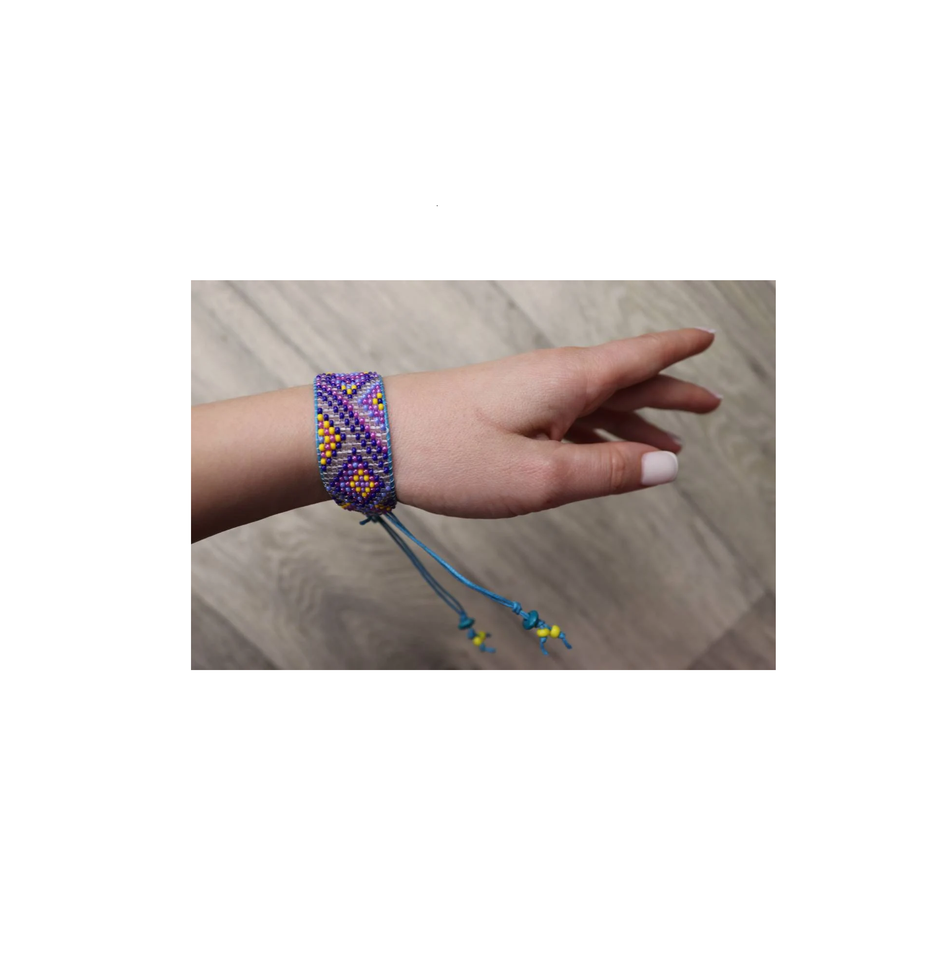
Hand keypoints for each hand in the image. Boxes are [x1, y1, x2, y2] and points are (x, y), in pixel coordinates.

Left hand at [383, 328, 719, 518]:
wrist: (374, 437)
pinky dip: (598, 432)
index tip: (709, 338)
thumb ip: (608, 471)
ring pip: (598, 400)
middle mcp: (553, 376)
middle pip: (626, 378)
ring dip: (637, 419)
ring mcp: (528, 392)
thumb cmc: (450, 454)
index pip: (641, 356)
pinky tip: (606, 451)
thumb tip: (668, 466)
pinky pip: (568, 416)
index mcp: (569, 379)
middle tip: (709, 403)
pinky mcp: (506, 409)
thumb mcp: (540, 477)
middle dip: (670, 391)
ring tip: (671, 442)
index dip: (680, 349)